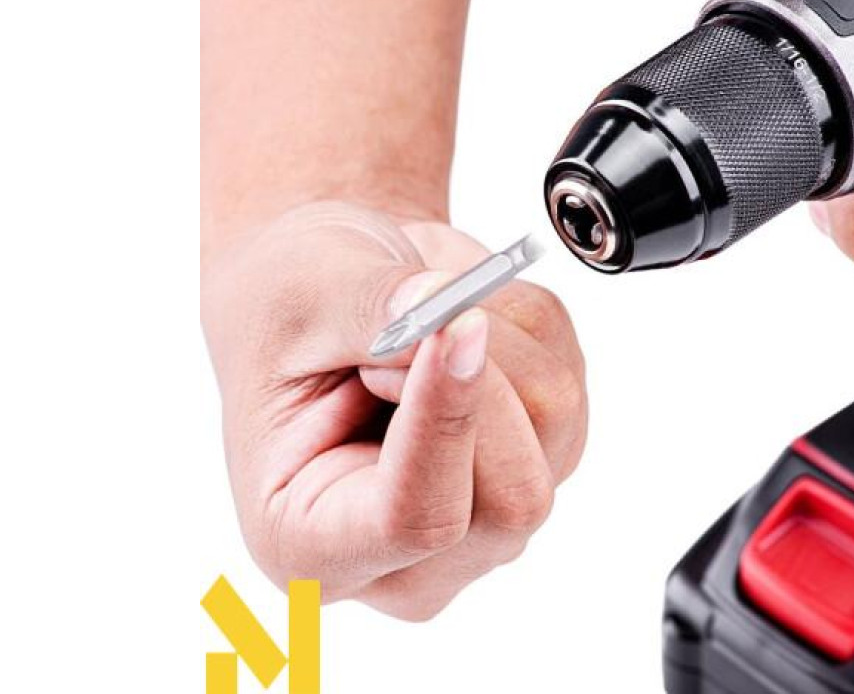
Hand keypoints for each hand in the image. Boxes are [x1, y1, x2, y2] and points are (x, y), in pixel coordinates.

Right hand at [201, 201, 586, 618]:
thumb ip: (373, 309)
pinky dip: (522, 332)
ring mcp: (488, 523)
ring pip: (552, 424)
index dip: (448, 421)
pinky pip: (567, 383)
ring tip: (417, 317)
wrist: (317, 304)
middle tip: (414, 313)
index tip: (455, 324)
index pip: (417, 522)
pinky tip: (456, 330)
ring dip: (499, 337)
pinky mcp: (541, 466)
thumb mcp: (300, 297)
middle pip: (515, 493)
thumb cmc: (284, 314)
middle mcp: (411, 558)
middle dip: (483, 377)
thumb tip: (451, 310)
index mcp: (311, 546)